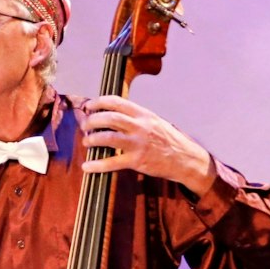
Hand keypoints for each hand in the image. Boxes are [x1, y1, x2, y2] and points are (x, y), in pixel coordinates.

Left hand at [78, 95, 217, 192]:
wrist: (185, 159)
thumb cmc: (167, 140)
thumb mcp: (154, 122)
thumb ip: (135, 118)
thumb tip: (110, 115)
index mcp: (144, 114)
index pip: (116, 102)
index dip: (98, 102)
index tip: (88, 106)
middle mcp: (141, 126)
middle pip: (110, 118)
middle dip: (92, 121)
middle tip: (84, 126)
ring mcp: (139, 143)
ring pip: (108, 138)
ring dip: (92, 139)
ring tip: (86, 142)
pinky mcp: (137, 161)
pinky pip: (112, 162)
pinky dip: (97, 165)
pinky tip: (87, 166)